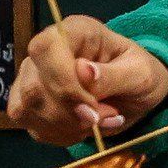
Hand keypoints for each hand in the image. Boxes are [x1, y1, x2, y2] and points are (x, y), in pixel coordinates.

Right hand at [6, 16, 167, 144]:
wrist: (137, 94)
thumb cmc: (139, 74)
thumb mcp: (139, 73)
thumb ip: (113, 75)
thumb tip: (83, 71)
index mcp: (75, 32)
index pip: (45, 48)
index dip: (62, 80)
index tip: (91, 104)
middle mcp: (47, 53)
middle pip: (33, 86)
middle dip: (70, 112)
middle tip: (106, 115)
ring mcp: (34, 79)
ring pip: (28, 110)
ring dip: (68, 126)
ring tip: (101, 120)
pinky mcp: (32, 106)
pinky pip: (35, 127)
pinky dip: (63, 135)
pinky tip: (86, 128)